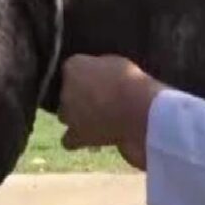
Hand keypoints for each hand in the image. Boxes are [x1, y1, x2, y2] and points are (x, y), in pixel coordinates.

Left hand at [57, 55, 166, 169]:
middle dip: (80, 96)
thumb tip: (100, 76)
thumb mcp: (116, 63)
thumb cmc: (134, 83)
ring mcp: (68, 113)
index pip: (73, 68)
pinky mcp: (77, 135)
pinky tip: (90, 137)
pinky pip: (69, 140)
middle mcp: (65, 89)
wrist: (140, 111)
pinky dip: (77, 140)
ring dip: (77, 116)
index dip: (87, 74)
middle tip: (101, 99)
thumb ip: (101, 69)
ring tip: (98, 119)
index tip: (101, 79)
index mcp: (74, 65)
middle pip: (67, 93)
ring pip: (65, 115)